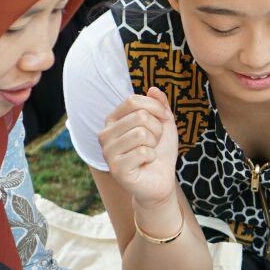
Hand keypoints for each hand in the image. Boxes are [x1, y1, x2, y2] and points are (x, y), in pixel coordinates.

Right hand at [98, 87, 178, 206]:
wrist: (160, 180)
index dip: (156, 109)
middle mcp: (104, 134)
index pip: (133, 101)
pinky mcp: (115, 168)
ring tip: (150, 152)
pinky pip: (142, 152)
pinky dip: (151, 157)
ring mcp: (107, 152)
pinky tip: (146, 163)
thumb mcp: (164, 124)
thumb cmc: (159, 151)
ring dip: (154, 144)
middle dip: (157, 129)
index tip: (164, 120)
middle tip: (154, 143)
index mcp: (112, 120)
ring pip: (141, 134)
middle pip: (139, 116)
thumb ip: (159, 105)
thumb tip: (153, 89)